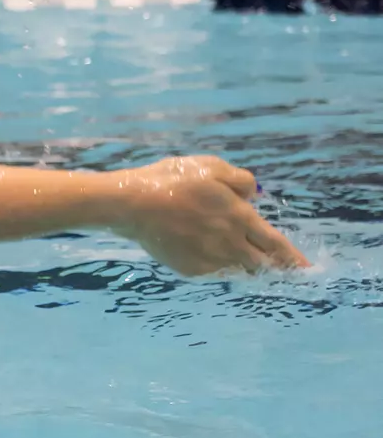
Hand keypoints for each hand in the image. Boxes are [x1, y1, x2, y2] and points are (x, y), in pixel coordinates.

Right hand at [112, 156, 308, 274]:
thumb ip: (240, 180)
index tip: (306, 268)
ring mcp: (209, 259)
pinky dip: (220, 266)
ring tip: (248, 263)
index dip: (293, 257)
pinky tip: (213, 257)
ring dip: (247, 267)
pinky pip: (214, 271)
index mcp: (239, 217)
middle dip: (276, 268)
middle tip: (284, 271)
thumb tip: (254, 196)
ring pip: (238, 270)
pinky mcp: (189, 269)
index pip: (275, 243)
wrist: (132, 205)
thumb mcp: (211, 166)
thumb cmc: (172, 180)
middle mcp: (229, 243)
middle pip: (261, 264)